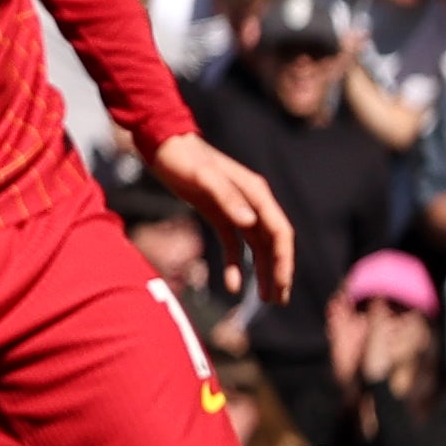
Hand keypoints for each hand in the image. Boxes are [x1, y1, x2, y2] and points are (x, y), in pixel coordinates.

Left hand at [145, 130, 294, 299]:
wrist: (162, 145)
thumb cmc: (183, 159)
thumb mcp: (203, 177)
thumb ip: (226, 198)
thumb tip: (250, 222)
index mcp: (256, 193)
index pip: (279, 231)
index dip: (283, 259)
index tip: (282, 284)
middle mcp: (252, 203)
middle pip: (273, 243)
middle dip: (278, 271)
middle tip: (278, 300)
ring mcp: (237, 209)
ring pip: (257, 247)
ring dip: (263, 272)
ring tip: (265, 299)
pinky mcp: (219, 214)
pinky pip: (234, 244)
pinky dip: (235, 264)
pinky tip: (232, 285)